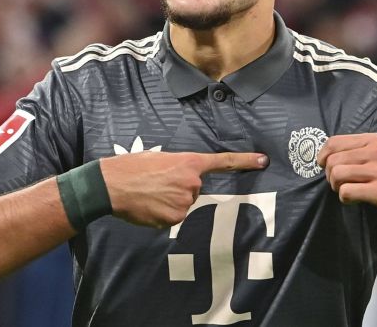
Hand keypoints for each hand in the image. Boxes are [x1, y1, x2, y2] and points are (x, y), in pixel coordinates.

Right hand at [101, 151, 268, 227]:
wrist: (112, 184)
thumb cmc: (133, 167)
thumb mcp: (161, 159)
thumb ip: (179, 169)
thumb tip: (184, 181)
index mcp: (189, 162)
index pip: (222, 161)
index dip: (245, 160)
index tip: (264, 160)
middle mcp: (192, 182)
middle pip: (194, 189)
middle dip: (178, 188)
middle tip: (156, 183)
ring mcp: (184, 202)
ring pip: (183, 204)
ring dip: (170, 202)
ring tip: (150, 194)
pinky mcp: (174, 218)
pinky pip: (173, 217)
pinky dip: (162, 214)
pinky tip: (148, 206)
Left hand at [316, 133, 376, 221]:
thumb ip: (364, 150)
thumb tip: (334, 156)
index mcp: (374, 140)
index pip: (334, 142)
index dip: (323, 155)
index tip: (324, 166)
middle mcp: (375, 152)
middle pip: (332, 160)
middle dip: (330, 175)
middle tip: (338, 183)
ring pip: (337, 174)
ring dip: (336, 186)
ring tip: (345, 191)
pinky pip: (347, 192)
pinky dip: (344, 198)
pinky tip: (353, 200)